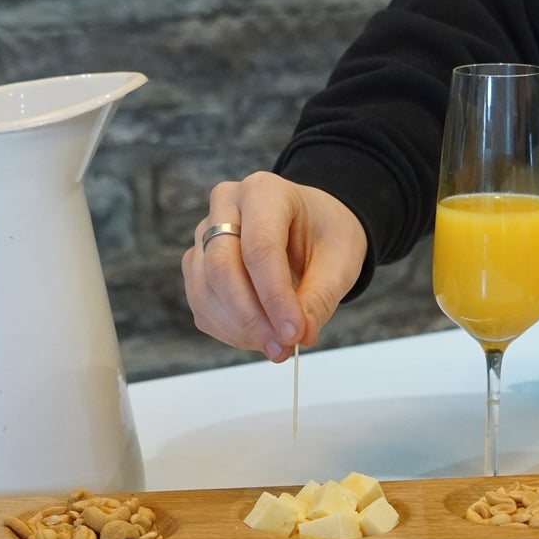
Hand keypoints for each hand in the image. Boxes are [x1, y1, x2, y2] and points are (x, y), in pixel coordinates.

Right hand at [183, 172, 367, 361]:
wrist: (312, 226)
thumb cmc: (326, 235)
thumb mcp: (339, 262)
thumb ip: (319, 298)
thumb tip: (297, 336)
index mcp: (265, 191)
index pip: (259, 247)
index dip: (274, 297)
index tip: (294, 334)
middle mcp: (225, 206)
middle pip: (222, 268)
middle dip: (252, 317)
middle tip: (282, 348)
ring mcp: (205, 235)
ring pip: (205, 290)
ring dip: (239, 328)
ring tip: (276, 346)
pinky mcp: (198, 265)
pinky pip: (202, 305)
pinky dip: (229, 330)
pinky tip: (259, 337)